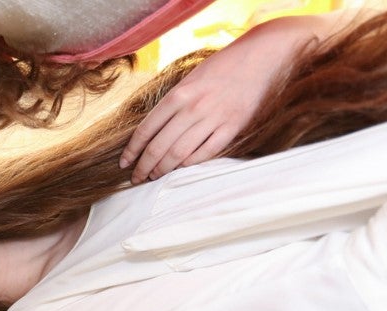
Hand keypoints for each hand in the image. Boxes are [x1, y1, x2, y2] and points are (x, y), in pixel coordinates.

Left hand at [120, 13, 342, 183]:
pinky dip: (190, 164)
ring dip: (163, 169)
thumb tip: (151, 130)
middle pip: (160, 146)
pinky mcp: (232, 127)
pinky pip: (206, 153)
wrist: (261, 57)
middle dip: (144, 165)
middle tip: (137, 178)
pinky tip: (180, 169)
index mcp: (178, 94)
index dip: (133, 150)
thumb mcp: (190, 78)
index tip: (125, 163)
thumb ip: (172, 102)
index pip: (146, 129)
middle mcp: (193, 108)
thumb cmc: (222, 67)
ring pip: (180, 154)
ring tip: (154, 177)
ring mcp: (213, 119)